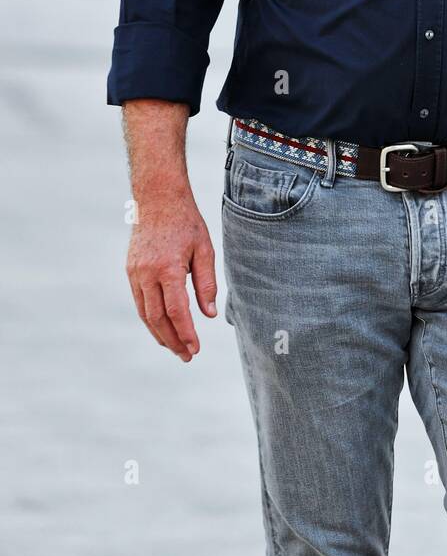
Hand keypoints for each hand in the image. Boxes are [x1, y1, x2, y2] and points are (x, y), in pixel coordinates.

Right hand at [127, 188, 217, 360]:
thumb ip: (206, 282)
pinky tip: (162, 327)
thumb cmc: (186, 222)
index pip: (176, 311)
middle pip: (157, 318)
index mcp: (168, 268)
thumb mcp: (204, 249)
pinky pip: (140, 302)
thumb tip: (208, 314)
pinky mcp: (130, 271)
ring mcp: (135, 273)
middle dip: (172, 340)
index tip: (195, 349)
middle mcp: (147, 274)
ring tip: (175, 348)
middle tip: (186, 356)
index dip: (186, 333)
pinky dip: (150, 318)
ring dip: (159, 334)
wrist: (157, 199)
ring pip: (145, 313)